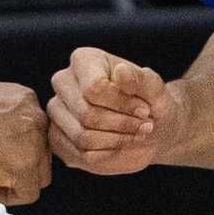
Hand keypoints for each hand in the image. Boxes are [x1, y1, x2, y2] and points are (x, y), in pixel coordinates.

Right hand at [0, 82, 51, 205]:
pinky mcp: (24, 168)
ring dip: (16, 180)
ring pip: (39, 174)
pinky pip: (28, 193)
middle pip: (42, 152)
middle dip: (19, 163)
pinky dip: (8, 196)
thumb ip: (6, 112)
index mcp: (27, 100)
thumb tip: (7, 130)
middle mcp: (36, 119)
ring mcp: (34, 145)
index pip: (36, 130)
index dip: (18, 145)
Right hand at [47, 47, 172, 174]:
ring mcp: (57, 112)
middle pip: (86, 114)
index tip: (145, 110)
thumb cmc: (151, 102)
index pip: (94, 88)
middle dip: (122, 124)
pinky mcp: (59, 139)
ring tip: (136, 135)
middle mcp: (63, 82)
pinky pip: (81, 154)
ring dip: (117, 140)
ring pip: (83, 136)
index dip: (123, 104)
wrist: (152, 127)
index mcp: (84, 60)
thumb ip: (140, 78)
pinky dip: (108, 153)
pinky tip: (122, 144)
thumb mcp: (155, 89)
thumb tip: (121, 72)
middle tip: (145, 126)